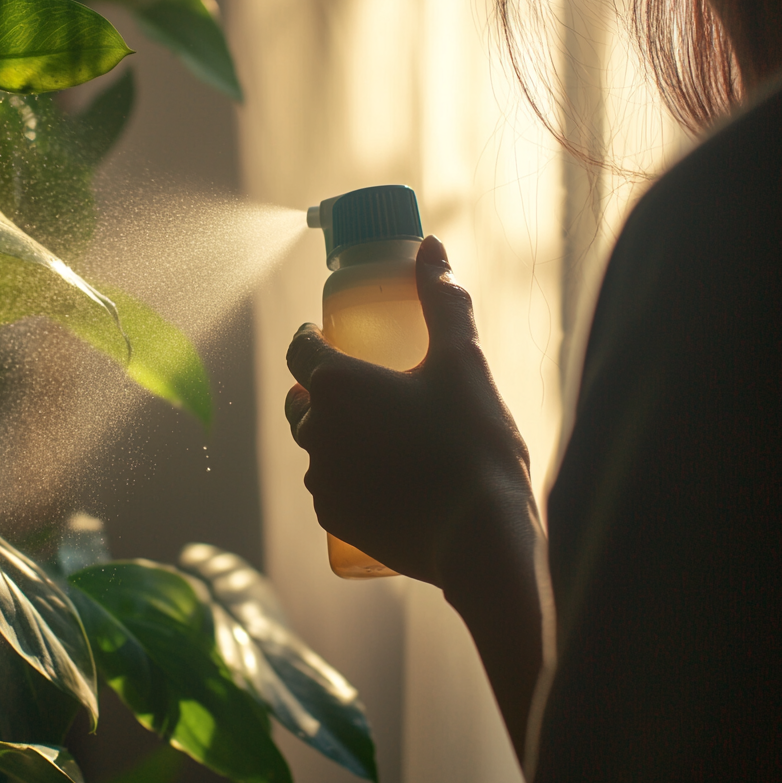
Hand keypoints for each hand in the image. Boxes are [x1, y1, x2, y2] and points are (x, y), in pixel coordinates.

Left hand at [285, 236, 537, 589]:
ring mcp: (320, 478)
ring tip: (379, 432)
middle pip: (304, 399)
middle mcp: (315, 429)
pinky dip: (346, 475)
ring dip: (335, 434)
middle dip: (322, 388)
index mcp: (336, 383)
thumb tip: (430, 247)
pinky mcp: (332, 518)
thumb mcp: (463, 360)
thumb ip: (443, 299)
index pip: (300, 348)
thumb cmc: (473, 441)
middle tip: (364, 384)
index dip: (312, 336)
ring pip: (315, 445)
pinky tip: (381, 475)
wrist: (481, 535)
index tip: (328, 335)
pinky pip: (329, 486)